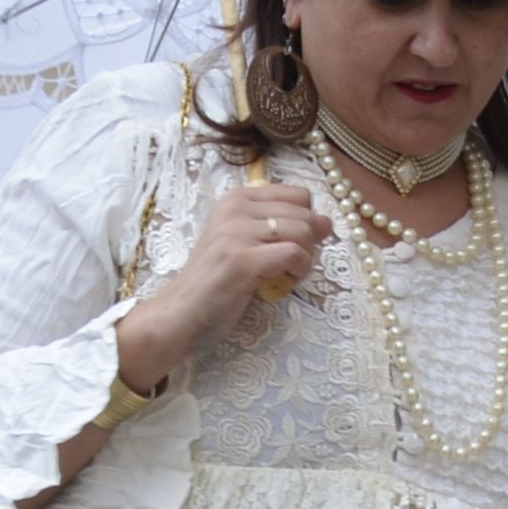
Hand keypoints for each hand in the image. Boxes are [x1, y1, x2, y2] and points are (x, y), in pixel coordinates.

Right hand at [117, 183, 330, 389]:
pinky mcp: (241, 259)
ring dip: (304, 261)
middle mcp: (236, 207)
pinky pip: (294, 254)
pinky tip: (281, 283)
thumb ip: (283, 228)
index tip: (292, 246)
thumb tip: (327, 222)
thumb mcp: (248, 243)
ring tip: (283, 275)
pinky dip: (298, 272)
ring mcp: (236, 231)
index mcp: (237, 198)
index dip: (307, 223)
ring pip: (303, 232)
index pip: (299, 196)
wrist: (180, 312)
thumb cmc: (217, 282)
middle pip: (305, 214)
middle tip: (288, 267)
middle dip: (309, 245)